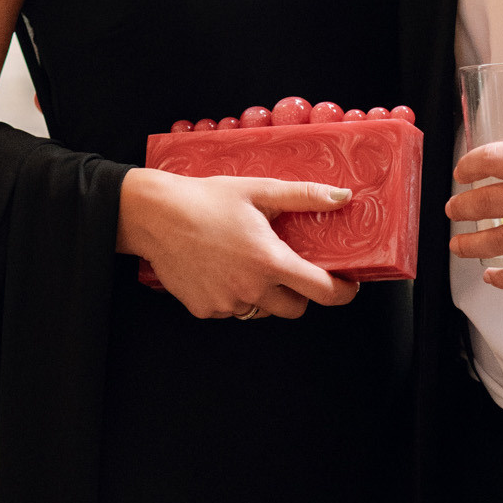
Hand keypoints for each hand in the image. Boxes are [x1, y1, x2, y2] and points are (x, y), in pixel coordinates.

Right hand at [119, 169, 360, 321]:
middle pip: (295, 308)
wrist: (155, 215)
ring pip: (262, 311)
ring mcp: (226, 303)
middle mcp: (251, 289)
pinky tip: (221, 270)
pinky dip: (233, 296)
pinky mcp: (205, 309)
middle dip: (299, 293)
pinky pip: (231, 310)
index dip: (342, 292)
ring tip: (248, 264)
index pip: (323, 292)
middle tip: (288, 269)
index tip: (347, 287)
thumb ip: (305, 197)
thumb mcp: (260, 191)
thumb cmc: (207, 199)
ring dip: (265, 296)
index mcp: (270, 261)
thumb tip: (343, 196)